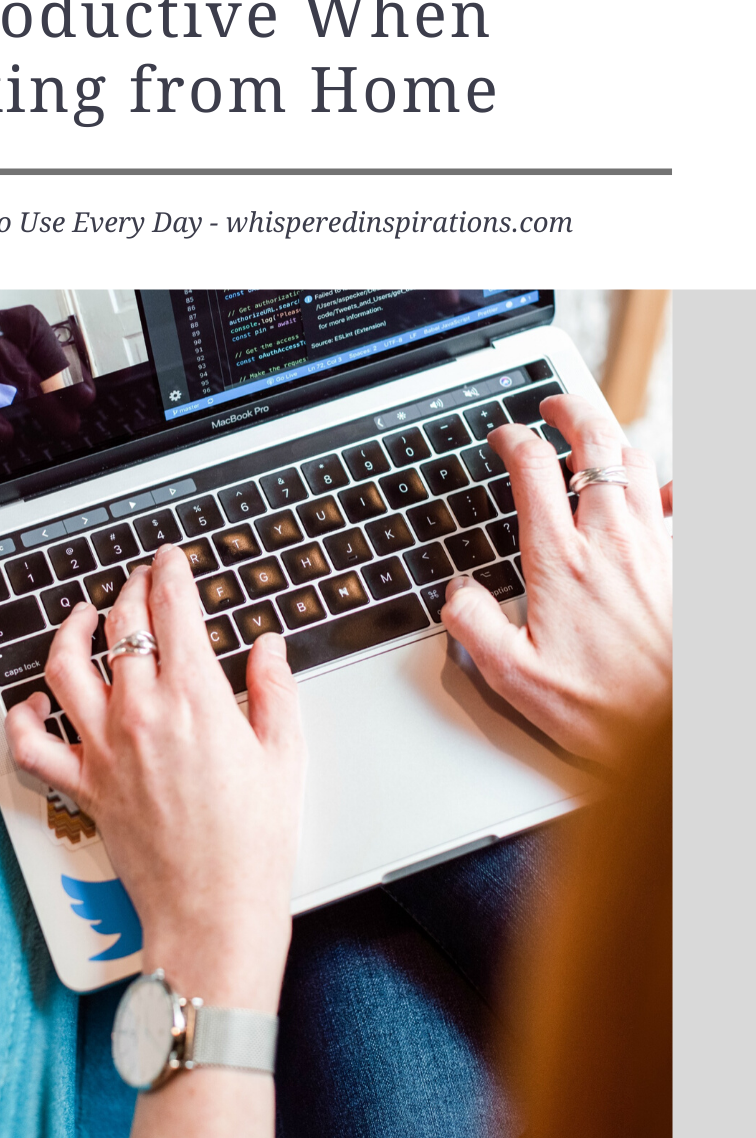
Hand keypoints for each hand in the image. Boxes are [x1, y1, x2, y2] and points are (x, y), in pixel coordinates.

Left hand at [4, 543, 305, 1012]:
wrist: (215, 912)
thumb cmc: (255, 844)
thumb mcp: (286, 756)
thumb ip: (275, 691)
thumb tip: (268, 648)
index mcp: (197, 700)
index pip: (173, 610)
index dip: (171, 573)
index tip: (172, 560)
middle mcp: (142, 715)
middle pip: (121, 626)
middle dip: (131, 588)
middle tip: (142, 579)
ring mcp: (106, 750)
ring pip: (66, 667)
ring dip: (71, 630)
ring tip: (84, 616)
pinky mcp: (85, 787)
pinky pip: (33, 746)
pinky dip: (25, 718)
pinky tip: (38, 701)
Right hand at [441, 394, 671, 768]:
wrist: (668, 730)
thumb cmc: (601, 708)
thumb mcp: (514, 677)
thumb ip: (473, 626)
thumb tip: (456, 593)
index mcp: (560, 560)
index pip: (533, 468)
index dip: (512, 439)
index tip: (502, 438)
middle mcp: (610, 541)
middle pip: (596, 442)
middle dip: (570, 411)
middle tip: (552, 407)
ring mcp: (652, 547)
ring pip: (637, 462)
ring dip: (612, 440)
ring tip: (592, 440)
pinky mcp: (680, 564)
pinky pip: (673, 501)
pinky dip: (660, 483)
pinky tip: (654, 488)